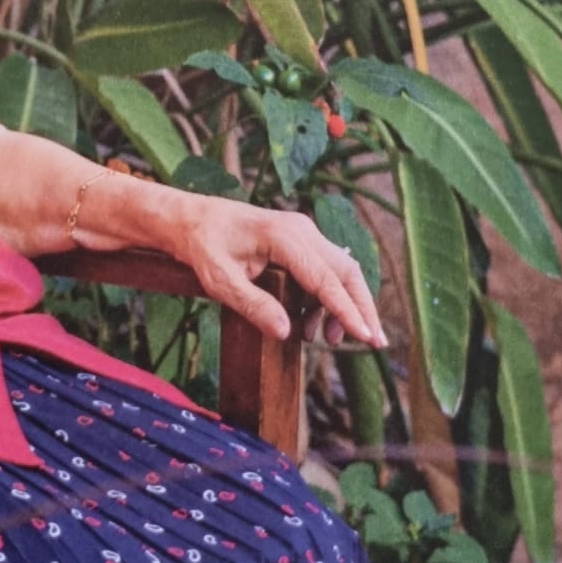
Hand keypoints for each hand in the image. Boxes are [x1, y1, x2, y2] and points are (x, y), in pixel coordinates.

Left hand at [85, 193, 387, 348]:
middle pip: (346, 271)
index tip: (367, 337)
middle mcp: (301, 230)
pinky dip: (326, 297)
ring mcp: (302, 232)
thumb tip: (287, 332)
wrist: (188, 218)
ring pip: (339, 270)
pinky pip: (324, 268)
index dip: (348, 311)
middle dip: (361, 308)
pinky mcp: (298, 240)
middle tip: (372, 343)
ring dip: (342, 305)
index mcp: (284, 237)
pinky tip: (311, 323)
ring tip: (327, 339)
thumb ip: (253, 305)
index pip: (326, 279)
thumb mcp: (220, 280)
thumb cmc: (201, 246)